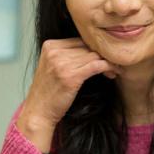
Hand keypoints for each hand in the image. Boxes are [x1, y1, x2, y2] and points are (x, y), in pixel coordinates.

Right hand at [16, 38, 119, 153]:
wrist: (39, 112)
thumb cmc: (49, 92)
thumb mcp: (53, 66)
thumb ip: (67, 55)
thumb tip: (93, 49)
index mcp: (50, 45)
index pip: (80, 40)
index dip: (94, 49)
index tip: (104, 59)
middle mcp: (54, 52)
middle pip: (88, 47)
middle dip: (103, 56)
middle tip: (114, 65)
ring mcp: (62, 63)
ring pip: (95, 55)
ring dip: (108, 63)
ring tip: (114, 71)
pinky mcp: (71, 76)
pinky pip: (97, 65)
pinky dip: (109, 68)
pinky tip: (113, 74)